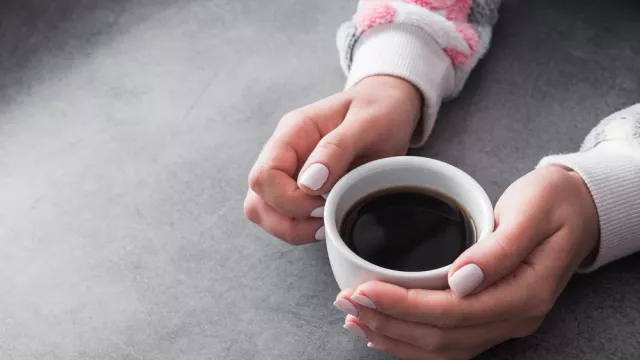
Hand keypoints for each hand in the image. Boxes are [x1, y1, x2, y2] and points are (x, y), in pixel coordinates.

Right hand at [244, 76, 421, 244]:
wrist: (390, 105)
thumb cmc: (380, 108)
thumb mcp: (368, 122)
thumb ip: (336, 149)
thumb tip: (308, 184)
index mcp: (294, 132)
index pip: (264, 176)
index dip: (289, 200)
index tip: (323, 202)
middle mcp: (284, 152)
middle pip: (258, 200)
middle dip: (289, 221)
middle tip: (326, 218)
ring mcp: (290, 171)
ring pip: (264, 213)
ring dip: (292, 228)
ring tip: (326, 224)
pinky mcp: (301, 187)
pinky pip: (284, 216)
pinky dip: (301, 228)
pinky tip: (327, 222)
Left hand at [333, 166, 598, 359]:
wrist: (580, 208)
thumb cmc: (554, 202)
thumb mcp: (530, 212)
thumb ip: (498, 250)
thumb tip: (459, 280)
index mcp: (525, 293)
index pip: (453, 312)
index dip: (403, 306)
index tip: (364, 290)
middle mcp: (515, 317)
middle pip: (441, 337)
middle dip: (389, 323)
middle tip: (347, 302)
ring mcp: (505, 321)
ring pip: (442, 347)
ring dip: (394, 336)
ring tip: (356, 318)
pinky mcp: (494, 316)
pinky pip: (450, 341)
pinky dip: (412, 340)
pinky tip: (385, 331)